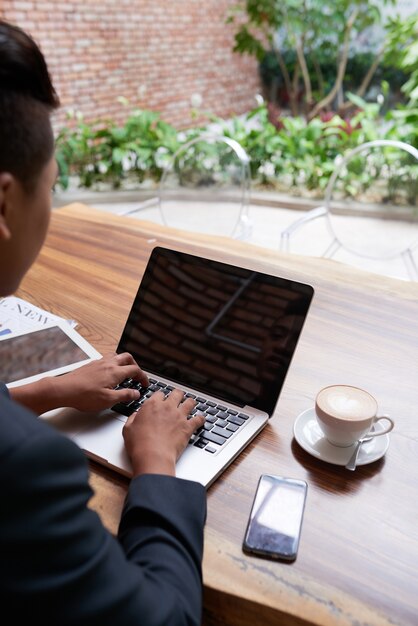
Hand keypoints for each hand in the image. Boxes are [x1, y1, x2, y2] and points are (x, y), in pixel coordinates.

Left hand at [11, 352, 147, 413]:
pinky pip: (106, 359)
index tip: (144, 384)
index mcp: (115, 372)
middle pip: (128, 357)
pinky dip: (113, 364)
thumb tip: (136, 393)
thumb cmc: (84, 395)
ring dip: (123, 362)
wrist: (64, 390)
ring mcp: (98, 363)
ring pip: (116, 356)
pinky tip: (108, 374)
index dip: (143, 377)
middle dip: (135, 365)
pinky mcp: (91, 365)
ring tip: (124, 373)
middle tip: (137, 376)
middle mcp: (108, 364)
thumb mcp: (108, 400)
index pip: (135, 370)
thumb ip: (125, 395)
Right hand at [122, 388, 205, 476]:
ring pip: (190, 402)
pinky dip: (200, 419)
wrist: (153, 455)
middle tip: (178, 398)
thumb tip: (135, 415)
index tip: (161, 400)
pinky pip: (199, 419)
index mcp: (152, 405)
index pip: (159, 394)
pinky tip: (200, 419)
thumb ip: (133, 418)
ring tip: (190, 404)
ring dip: (190, 403)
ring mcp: (179, 416)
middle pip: (177, 393)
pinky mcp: (188, 427)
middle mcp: (167, 407)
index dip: (160, 397)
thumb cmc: (140, 444)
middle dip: (178, 395)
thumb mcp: (128, 429)